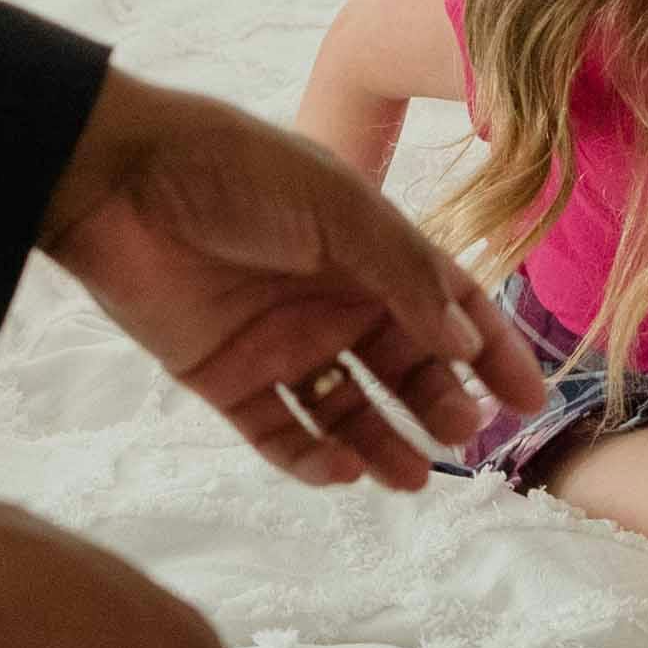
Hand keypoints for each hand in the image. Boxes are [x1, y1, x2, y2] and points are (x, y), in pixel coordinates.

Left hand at [39, 71, 552, 489]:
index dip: (490, 350)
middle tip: (463, 433)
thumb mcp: (338, 207)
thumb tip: (466, 343)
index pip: (446, 306)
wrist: (118, 181)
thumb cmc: (235, 172)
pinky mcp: (226, 379)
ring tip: (412, 476)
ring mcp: (280, 341)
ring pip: (348, 410)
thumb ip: (404, 274)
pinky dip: (313, 459)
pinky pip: (281, 432)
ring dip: (384, 443)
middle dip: (439, 401)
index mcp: (367, 248)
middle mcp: (330, 298)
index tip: (528, 399)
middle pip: (403, 365)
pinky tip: (343, 469)